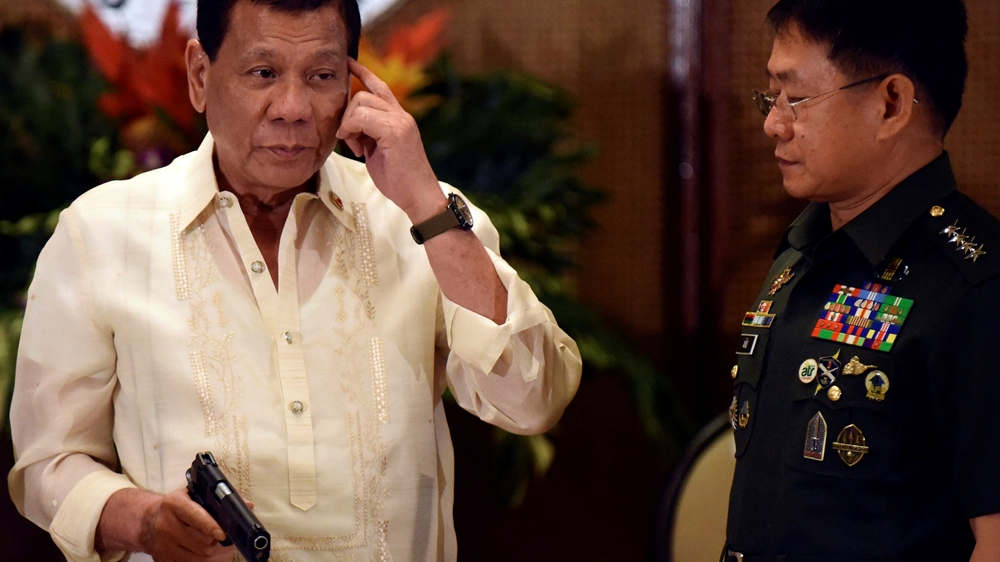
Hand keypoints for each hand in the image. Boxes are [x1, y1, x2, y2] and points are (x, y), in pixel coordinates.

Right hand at [133, 486, 233, 560]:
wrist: (147, 521)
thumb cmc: (177, 506)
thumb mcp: (193, 493)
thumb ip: (220, 497)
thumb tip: (247, 505)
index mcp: (174, 504)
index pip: (195, 516)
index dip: (211, 526)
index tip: (223, 533)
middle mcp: (165, 524)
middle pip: (200, 541)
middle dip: (217, 542)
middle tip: (225, 538)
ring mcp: (163, 544)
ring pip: (198, 556)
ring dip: (213, 554)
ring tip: (219, 547)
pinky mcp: (162, 559)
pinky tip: (208, 555)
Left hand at [337, 58, 446, 223]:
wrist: (419, 197)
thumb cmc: (399, 180)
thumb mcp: (379, 152)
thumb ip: (368, 134)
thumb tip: (349, 127)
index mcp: (399, 118)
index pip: (379, 86)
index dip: (362, 73)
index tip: (348, 62)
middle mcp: (401, 115)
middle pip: (362, 94)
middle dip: (347, 114)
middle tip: (349, 140)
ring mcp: (400, 121)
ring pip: (360, 102)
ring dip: (349, 124)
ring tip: (355, 146)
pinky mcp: (395, 131)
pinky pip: (362, 118)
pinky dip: (352, 130)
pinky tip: (357, 149)